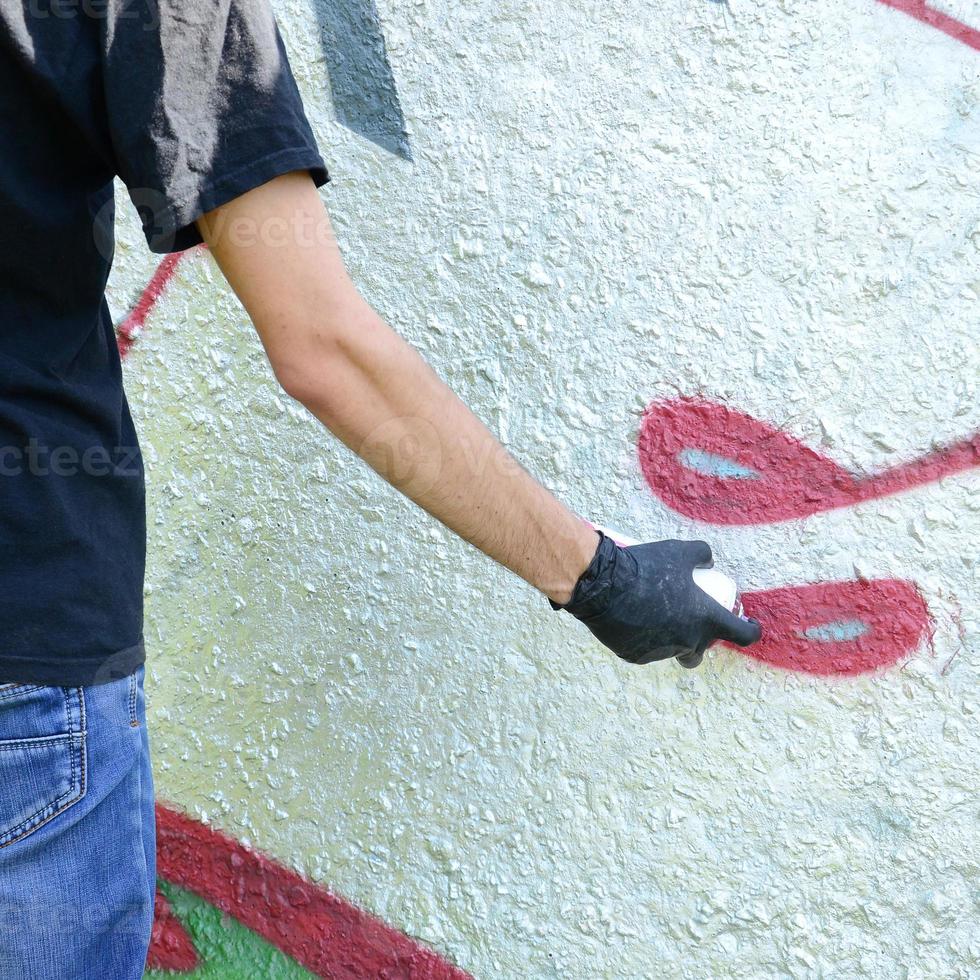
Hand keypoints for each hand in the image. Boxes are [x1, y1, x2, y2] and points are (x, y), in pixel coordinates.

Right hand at [550, 532, 761, 666]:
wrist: (604, 585)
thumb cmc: (647, 568)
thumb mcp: (679, 551)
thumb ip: (701, 554)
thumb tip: (709, 561)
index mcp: (705, 620)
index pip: (742, 635)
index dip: (750, 631)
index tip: (750, 626)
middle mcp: (687, 642)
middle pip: (702, 652)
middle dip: (701, 641)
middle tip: (691, 623)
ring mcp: (661, 652)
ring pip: (673, 650)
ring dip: (671, 638)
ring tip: (655, 615)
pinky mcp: (637, 656)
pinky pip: (648, 650)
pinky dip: (647, 638)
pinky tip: (634, 620)